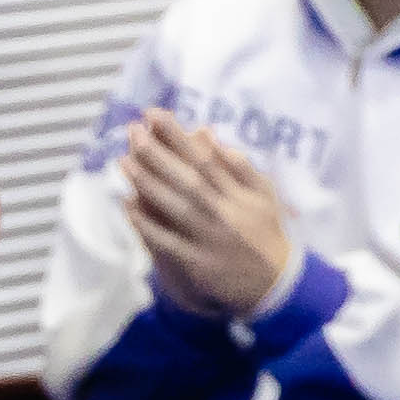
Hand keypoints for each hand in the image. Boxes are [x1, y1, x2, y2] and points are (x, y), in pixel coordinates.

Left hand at [122, 113, 303, 319]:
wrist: (276, 283)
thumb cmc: (266, 233)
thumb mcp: (265, 196)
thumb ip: (242, 168)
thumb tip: (214, 141)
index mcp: (239, 194)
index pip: (205, 158)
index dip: (178, 136)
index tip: (154, 115)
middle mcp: (224, 212)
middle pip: (187, 178)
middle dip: (158, 154)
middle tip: (132, 131)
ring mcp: (210, 238)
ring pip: (176, 206)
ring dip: (148, 183)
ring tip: (123, 161)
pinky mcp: (199, 263)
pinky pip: (169, 242)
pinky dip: (148, 225)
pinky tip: (128, 207)